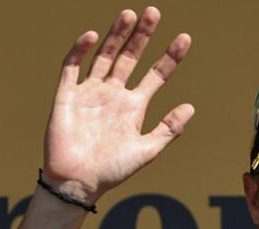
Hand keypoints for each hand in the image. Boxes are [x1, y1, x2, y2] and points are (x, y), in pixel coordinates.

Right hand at [42, 7, 193, 202]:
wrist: (78, 182)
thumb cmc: (112, 171)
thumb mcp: (147, 150)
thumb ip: (168, 129)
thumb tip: (191, 107)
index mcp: (133, 107)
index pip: (155, 75)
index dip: (169, 57)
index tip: (184, 38)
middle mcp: (113, 95)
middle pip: (130, 57)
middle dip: (142, 36)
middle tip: (154, 12)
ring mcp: (90, 92)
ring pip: (104, 56)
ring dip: (116, 35)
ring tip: (129, 14)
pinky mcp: (67, 96)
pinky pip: (72, 68)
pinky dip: (80, 51)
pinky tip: (92, 36)